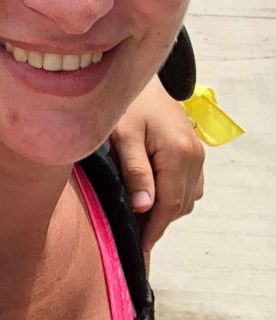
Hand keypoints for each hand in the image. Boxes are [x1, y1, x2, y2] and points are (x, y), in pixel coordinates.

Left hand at [110, 74, 204, 264]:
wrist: (138, 71)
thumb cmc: (126, 101)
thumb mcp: (123, 135)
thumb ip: (135, 171)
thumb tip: (144, 207)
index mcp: (179, 154)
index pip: (169, 205)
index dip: (154, 229)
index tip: (139, 247)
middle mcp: (195, 156)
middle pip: (180, 204)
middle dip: (158, 221)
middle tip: (133, 233)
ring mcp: (197, 152)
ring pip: (186, 196)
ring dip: (166, 209)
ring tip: (139, 216)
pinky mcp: (192, 148)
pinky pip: (188, 183)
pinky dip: (173, 194)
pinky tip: (151, 194)